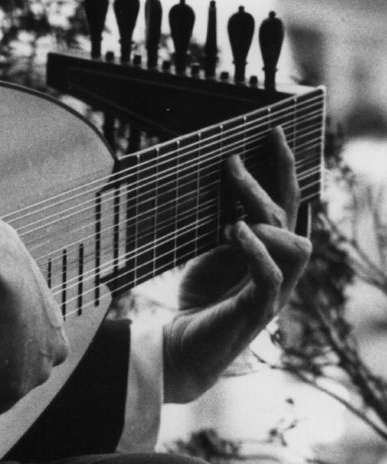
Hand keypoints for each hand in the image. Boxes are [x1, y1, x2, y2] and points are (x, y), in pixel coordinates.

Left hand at [163, 127, 311, 402]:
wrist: (181, 347)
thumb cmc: (198, 296)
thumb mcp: (207, 248)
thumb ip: (220, 218)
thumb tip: (213, 175)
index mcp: (270, 248)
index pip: (286, 200)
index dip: (283, 166)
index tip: (272, 129)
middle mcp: (280, 266)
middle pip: (292, 214)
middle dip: (274, 179)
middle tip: (234, 158)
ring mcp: (274, 291)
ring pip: (293, 244)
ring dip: (265, 218)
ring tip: (233, 211)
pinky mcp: (257, 312)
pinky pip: (271, 277)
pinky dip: (256, 251)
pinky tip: (235, 233)